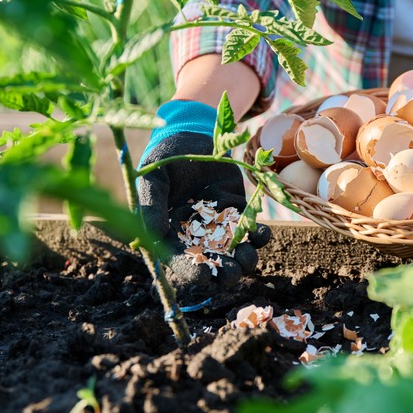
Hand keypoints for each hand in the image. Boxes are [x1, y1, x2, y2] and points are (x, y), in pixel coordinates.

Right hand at [138, 101, 269, 287]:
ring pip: (236, 253)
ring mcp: (221, 225)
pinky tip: (261, 232)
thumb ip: (151, 206)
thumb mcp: (153, 179)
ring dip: (246, 259)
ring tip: (248, 253)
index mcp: (173, 235)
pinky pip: (252, 231)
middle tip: (235, 269)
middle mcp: (198, 235)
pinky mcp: (239, 212)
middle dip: (226, 273)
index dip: (193, 274)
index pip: (182, 263)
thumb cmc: (165, 158)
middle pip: (214, 266)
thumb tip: (154, 236)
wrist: (193, 135)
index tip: (205, 276)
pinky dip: (259, 236)